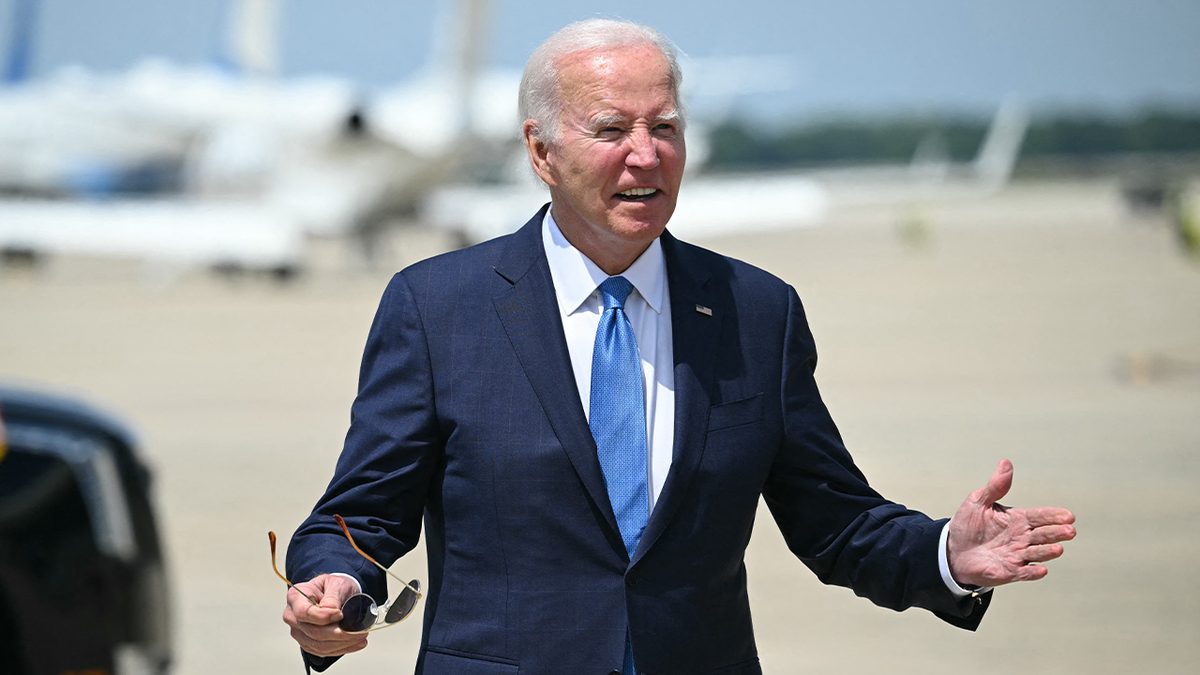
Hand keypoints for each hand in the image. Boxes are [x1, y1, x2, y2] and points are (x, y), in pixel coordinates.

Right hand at [282, 574, 367, 657]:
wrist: (336, 593)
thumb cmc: (334, 586)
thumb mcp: (336, 584)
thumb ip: (332, 597)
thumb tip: (331, 611)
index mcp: (295, 597)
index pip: (303, 612)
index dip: (322, 617)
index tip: (340, 615)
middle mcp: (293, 616)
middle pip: (313, 631)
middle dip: (338, 634)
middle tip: (358, 630)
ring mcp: (299, 631)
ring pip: (319, 645)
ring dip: (342, 644)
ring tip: (360, 637)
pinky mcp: (308, 643)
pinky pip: (323, 651)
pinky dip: (341, 649)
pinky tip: (355, 643)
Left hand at [947, 459, 1075, 587]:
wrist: (953, 551)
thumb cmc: (968, 526)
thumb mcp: (978, 502)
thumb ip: (995, 486)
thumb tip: (1006, 463)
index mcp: (1017, 519)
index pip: (1039, 516)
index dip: (1053, 516)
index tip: (1068, 516)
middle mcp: (1022, 538)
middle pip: (1043, 534)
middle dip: (1057, 533)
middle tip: (1070, 531)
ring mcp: (1017, 555)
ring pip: (1037, 553)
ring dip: (1048, 552)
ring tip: (1058, 549)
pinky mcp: (1009, 572)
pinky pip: (1023, 573)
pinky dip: (1032, 572)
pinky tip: (1041, 570)